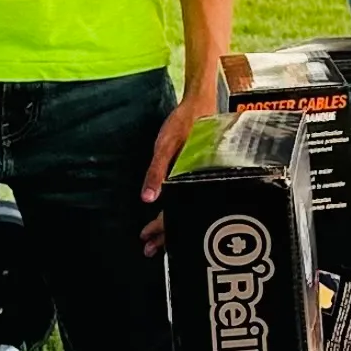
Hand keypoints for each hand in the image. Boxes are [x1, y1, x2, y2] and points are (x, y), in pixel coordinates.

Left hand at [137, 76, 218, 253]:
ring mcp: (204, 180)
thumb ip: (157, 171)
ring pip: (190, 211)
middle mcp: (203, 184)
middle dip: (166, 236)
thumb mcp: (166, 144)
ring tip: (157, 241)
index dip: (161, 228)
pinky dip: (180, 210)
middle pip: (185, 218)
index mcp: (195, 179)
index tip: (146, 238)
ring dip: (172, 226)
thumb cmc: (185, 120)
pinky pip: (192, 199)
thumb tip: (147, 199)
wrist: (204, 101)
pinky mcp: (203, 175)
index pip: (177, 213)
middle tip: (149, 249)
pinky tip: (172, 215)